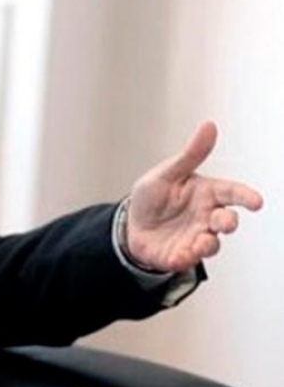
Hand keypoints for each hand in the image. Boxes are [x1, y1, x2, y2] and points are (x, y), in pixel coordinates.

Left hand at [126, 120, 262, 272]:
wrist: (130, 225)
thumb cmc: (152, 197)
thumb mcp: (166, 173)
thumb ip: (190, 155)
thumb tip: (208, 126)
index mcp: (206, 194)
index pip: (231, 193)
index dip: (245, 197)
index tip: (256, 202)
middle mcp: (206, 217)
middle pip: (226, 221)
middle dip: (228, 222)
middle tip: (224, 223)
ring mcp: (196, 237)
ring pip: (211, 244)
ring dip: (207, 244)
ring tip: (197, 244)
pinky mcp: (181, 255)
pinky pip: (187, 260)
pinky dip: (184, 259)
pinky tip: (175, 256)